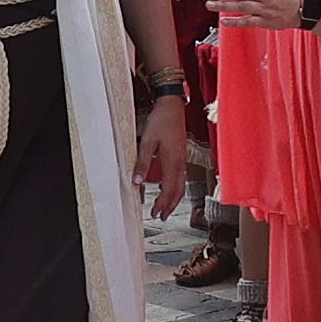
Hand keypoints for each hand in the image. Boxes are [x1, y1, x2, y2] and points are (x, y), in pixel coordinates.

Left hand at [137, 96, 188, 212]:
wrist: (172, 105)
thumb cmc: (161, 119)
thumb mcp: (147, 141)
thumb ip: (143, 162)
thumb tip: (137, 181)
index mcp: (173, 160)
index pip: (169, 189)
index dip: (162, 203)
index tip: (154, 213)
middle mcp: (181, 162)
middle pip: (178, 190)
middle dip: (170, 206)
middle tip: (160, 216)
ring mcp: (183, 158)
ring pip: (181, 184)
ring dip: (174, 198)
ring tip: (166, 208)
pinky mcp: (182, 154)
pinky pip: (181, 176)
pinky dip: (176, 187)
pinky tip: (169, 188)